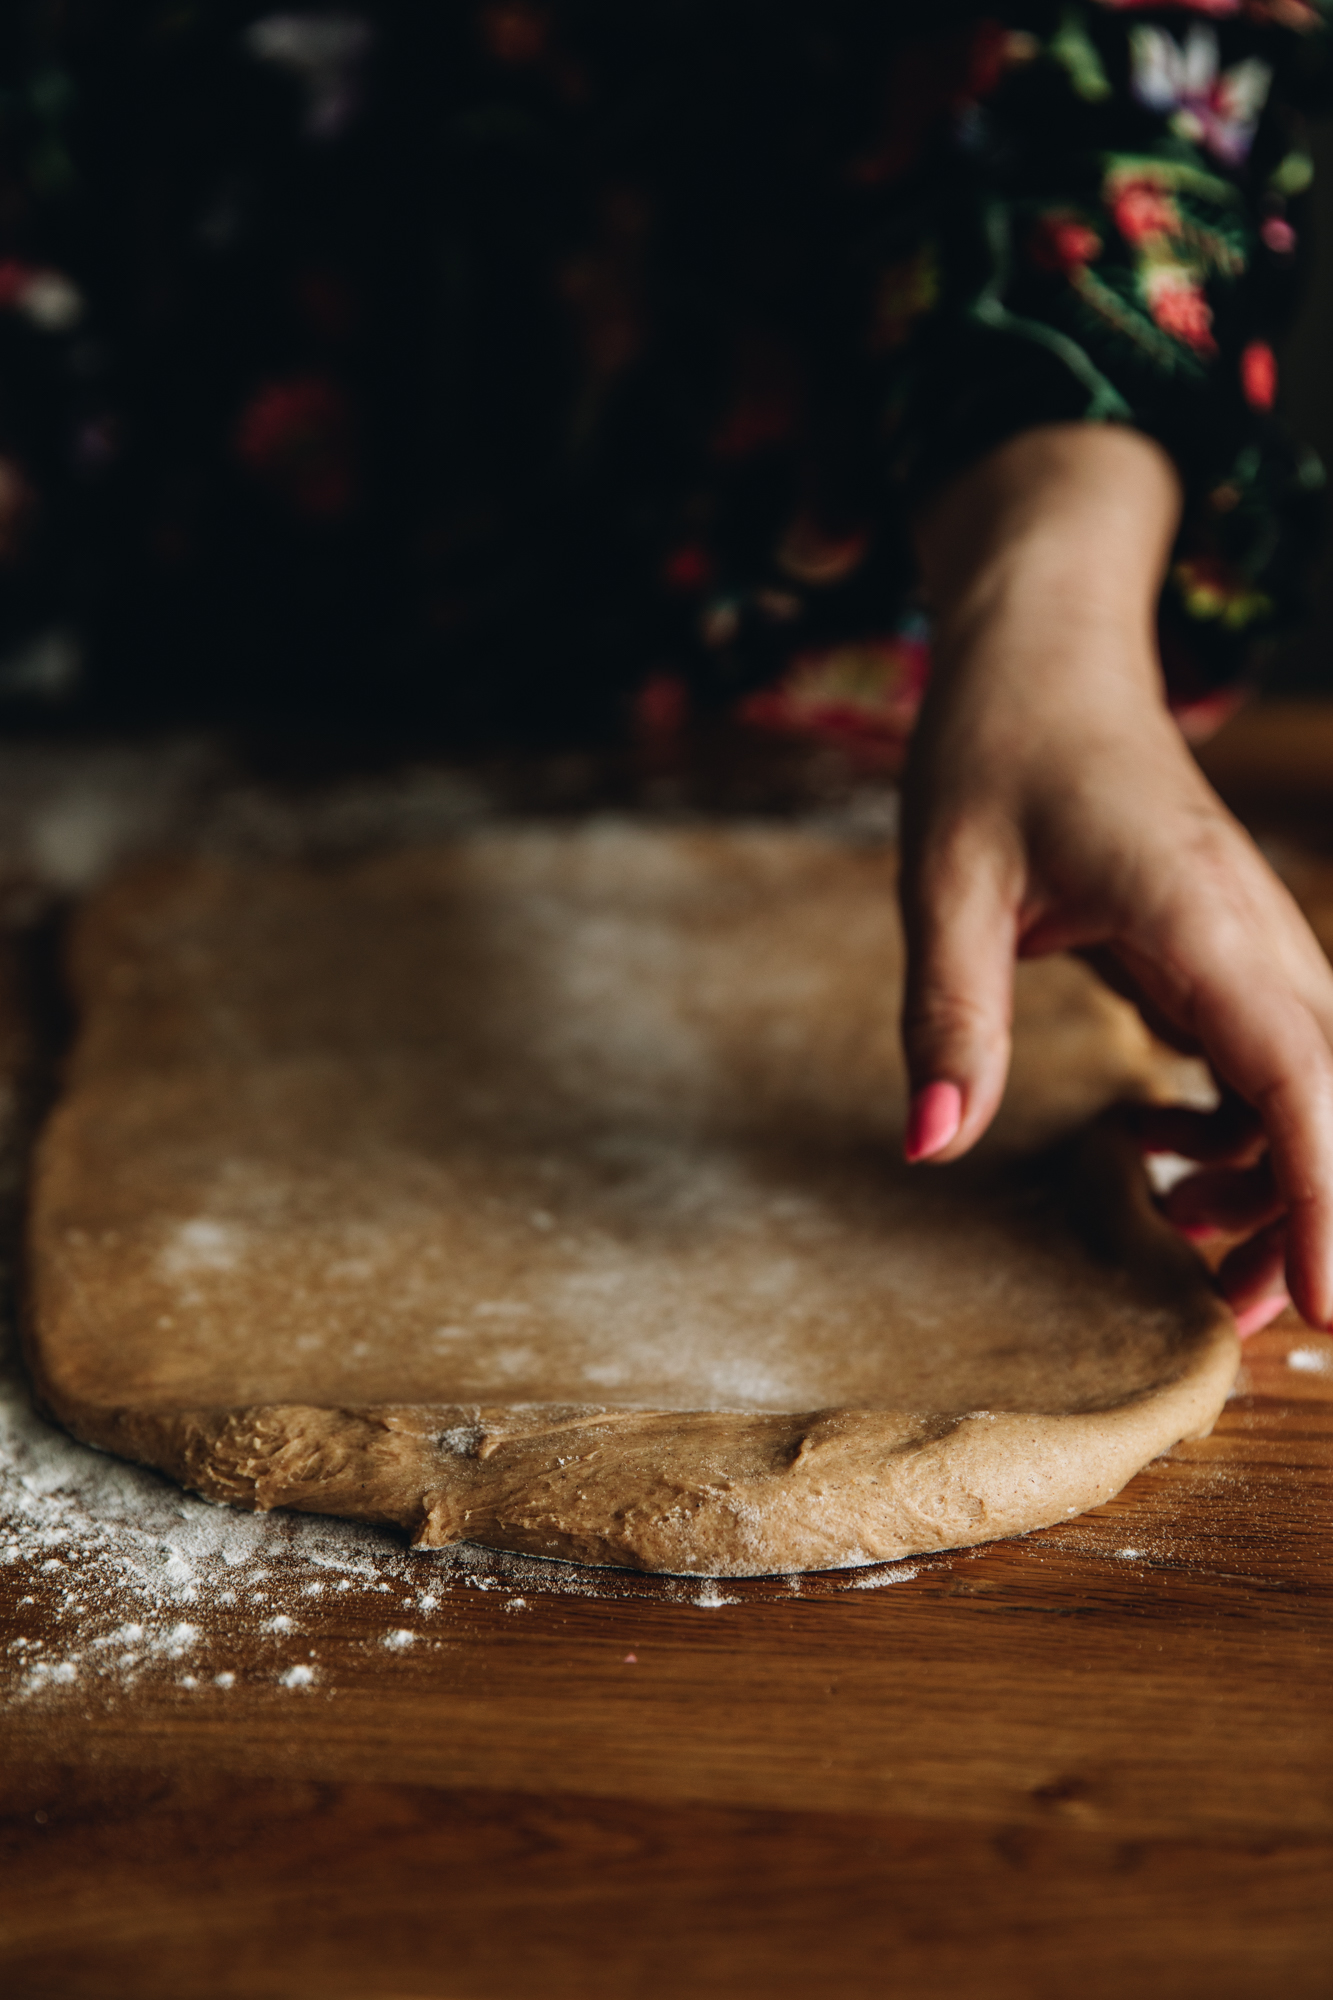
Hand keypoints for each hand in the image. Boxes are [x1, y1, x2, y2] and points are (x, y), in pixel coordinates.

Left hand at [902, 424, 1332, 1334]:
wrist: (1046, 650)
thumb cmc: (997, 745)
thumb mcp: (945, 880)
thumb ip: (949, 1013)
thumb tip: (932, 1145)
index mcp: (1200, 916)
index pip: (1297, 1080)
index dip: (1322, 1199)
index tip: (1324, 1308)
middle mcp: (1254, 934)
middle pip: (1327, 1100)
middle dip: (1307, 1218)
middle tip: (1235, 1318)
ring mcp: (1250, 941)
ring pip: (1307, 1086)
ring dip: (1272, 1180)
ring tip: (1186, 1252)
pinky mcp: (1225, 948)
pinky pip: (1265, 1058)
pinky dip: (1239, 1126)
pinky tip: (1162, 1158)